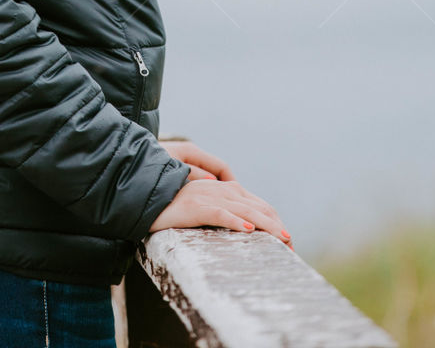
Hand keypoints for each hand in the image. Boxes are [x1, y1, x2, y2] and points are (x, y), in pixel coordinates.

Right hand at [155, 140, 292, 248]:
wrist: (145, 199)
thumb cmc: (173, 207)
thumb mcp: (201, 208)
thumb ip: (220, 210)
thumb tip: (243, 225)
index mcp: (222, 189)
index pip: (257, 203)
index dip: (274, 220)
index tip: (286, 240)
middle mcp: (219, 189)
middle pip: (256, 205)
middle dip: (275, 225)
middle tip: (290, 245)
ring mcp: (207, 197)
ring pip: (243, 209)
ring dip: (265, 225)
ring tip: (281, 239)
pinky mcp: (194, 207)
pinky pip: (219, 213)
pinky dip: (235, 221)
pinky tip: (248, 230)